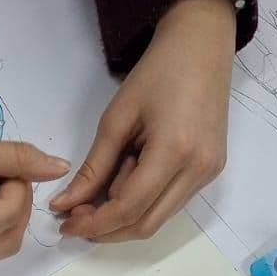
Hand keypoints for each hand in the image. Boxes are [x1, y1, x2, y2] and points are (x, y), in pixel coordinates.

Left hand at [51, 0, 235, 242]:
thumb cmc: (157, 72)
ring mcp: (209, 173)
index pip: (129, 208)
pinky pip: (170, 203)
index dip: (94, 224)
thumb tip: (66, 205)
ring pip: (158, 219)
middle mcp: (198, 170)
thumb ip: (93, 167)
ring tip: (96, 197)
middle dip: (106, 229)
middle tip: (75, 218)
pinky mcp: (211, 172)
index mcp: (175, 151)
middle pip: (145, 225)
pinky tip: (124, 182)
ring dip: (123, 218)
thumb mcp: (117, 118)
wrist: (201, 46)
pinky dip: (142, 204)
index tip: (65, 224)